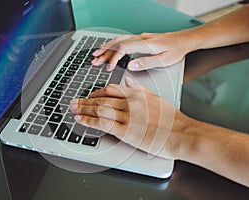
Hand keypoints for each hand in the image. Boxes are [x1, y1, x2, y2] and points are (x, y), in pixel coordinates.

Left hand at [70, 77, 191, 158]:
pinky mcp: (126, 132)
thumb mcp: (156, 98)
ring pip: (99, 109)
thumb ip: (140, 89)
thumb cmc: (172, 119)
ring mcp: (127, 117)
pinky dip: (89, 121)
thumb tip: (128, 80)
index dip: (97, 92)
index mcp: (137, 94)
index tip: (90, 96)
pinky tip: (80, 120)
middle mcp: (130, 103)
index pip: (111, 89)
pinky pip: (103, 124)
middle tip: (74, 101)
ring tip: (73, 109)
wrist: (181, 134)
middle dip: (85, 100)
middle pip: (102, 98)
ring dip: (83, 109)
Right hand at [91, 31, 194, 70]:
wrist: (183, 40)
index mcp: (146, 44)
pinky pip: (123, 40)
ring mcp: (139, 37)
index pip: (124, 48)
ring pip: (119, 40)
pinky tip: (108, 48)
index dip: (114, 58)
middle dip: (104, 52)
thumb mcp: (164, 60)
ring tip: (96, 55)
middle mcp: (141, 38)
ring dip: (106, 47)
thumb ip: (146, 63)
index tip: (108, 67)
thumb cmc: (176, 50)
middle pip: (117, 43)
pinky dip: (113, 44)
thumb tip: (131, 66)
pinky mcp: (140, 38)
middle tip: (94, 61)